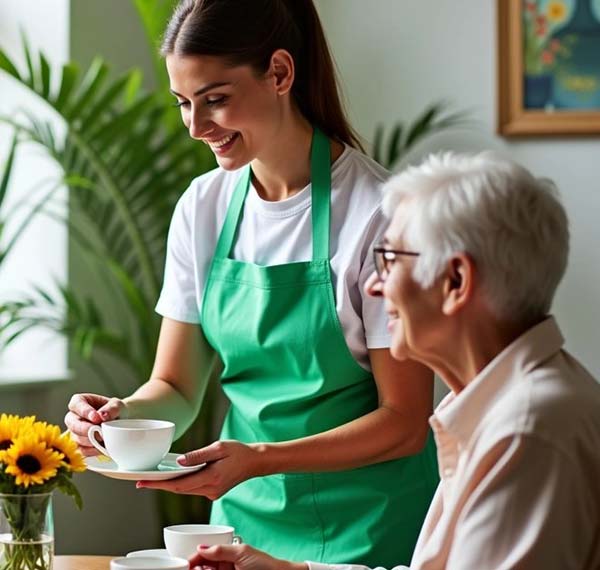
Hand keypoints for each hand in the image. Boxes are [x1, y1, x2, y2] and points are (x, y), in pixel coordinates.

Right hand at [64, 393, 124, 455]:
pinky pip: (83, 450)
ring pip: (77, 439)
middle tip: (100, 431)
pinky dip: (94, 450)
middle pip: (72, 424)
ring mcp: (75, 432)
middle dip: (86, 429)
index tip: (96, 417)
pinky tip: (103, 446)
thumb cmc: (115, 410)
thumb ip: (111, 408)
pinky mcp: (80, 445)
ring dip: (92, 440)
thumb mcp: (117, 405)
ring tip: (105, 437)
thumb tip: (102, 415)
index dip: (84, 411)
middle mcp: (74, 417)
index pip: (76, 404)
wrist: (121, 421)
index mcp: (79, 402)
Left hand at [136, 440, 264, 498]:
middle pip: (179, 490)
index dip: (159, 485)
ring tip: (153, 479)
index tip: (142, 483)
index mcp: (211, 478)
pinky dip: (182, 484)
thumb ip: (198, 455)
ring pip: (185, 491)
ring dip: (170, 486)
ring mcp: (212, 493)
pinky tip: (174, 477)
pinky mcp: (213, 493)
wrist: (255, 462)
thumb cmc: (238, 451)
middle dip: (160, 486)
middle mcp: (210, 490)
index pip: (179, 485)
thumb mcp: (219, 447)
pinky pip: (193, 489)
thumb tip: (178, 461)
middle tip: (140, 482)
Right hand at [188, 544, 306, 569]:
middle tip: (191, 569)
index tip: (183, 563)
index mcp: (226, 554)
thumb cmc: (264, 564)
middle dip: (194, 567)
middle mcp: (223, 565)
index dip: (192, 558)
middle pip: (202, 566)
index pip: (204, 554)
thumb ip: (220, 550)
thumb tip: (201, 546)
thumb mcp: (242, 553)